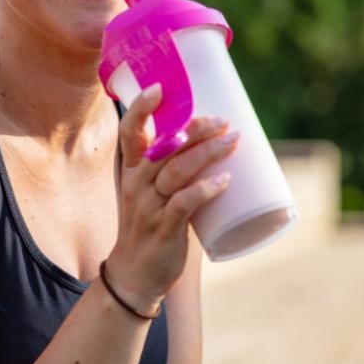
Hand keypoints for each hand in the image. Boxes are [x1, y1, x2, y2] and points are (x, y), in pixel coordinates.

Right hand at [105, 84, 238, 311]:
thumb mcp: (151, 192)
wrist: (135, 274)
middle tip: (223, 121)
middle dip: (195, 129)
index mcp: (132, 170)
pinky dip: (206, 189)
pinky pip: (185, 203)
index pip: (130, 131)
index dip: (142, 108)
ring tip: (233, 141)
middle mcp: (136, 183)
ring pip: (178, 170)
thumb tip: (213, 141)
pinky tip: (224, 180)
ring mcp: (149, 206)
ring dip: (208, 153)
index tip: (160, 88)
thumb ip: (173, 168)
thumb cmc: (150, 226)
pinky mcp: (164, 228)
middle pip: (165, 146)